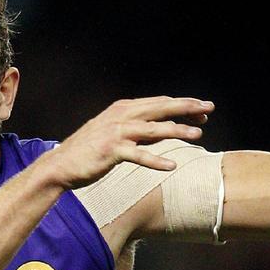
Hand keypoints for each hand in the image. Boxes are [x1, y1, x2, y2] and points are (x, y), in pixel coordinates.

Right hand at [42, 96, 213, 188]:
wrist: (61, 165)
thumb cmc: (90, 151)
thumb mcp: (116, 133)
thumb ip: (140, 130)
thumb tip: (166, 130)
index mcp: (123, 108)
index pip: (159, 102)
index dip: (182, 104)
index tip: (202, 109)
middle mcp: (121, 116)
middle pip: (160, 108)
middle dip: (187, 108)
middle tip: (209, 109)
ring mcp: (116, 132)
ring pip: (153, 129)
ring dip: (177, 130)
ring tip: (198, 134)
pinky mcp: (111, 151)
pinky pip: (138, 156)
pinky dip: (156, 160)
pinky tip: (172, 166)